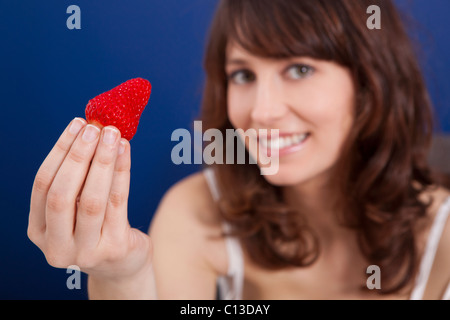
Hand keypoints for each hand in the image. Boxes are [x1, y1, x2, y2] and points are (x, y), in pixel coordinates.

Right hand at [28, 118, 151, 280]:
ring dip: (102, 161)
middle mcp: (57, 246)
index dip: (60, 152)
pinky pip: (118, 202)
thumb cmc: (97, 229)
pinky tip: (125, 151)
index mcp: (39, 231)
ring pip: (92, 199)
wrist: (121, 265)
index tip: (76, 125)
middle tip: (95, 128)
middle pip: (62, 194)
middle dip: (79, 156)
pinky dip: (121, 172)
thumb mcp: (76, 210)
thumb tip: (90, 130)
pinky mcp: (114, 248)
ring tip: (113, 135)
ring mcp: (86, 251)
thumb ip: (77, 179)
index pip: (43, 185)